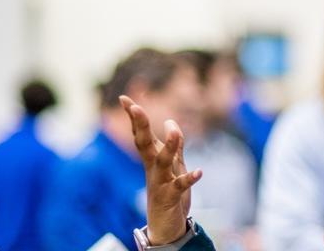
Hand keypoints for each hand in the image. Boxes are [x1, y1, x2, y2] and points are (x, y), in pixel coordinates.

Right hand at [121, 96, 202, 244]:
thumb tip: (170, 121)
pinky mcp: (171, 196)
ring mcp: (160, 182)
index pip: (140, 134)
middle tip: (134, 108)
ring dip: (168, 146)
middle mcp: (153, 168)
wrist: (165, 225)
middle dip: (140, 125)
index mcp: (152, 159)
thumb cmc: (168, 191)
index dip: (133, 116)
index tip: (124, 98)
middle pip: (144, 144)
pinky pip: (180, 185)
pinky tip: (200, 171)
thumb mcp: (173, 165)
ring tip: (173, 130)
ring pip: (162, 161)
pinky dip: (189, 178)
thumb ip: (173, 144)